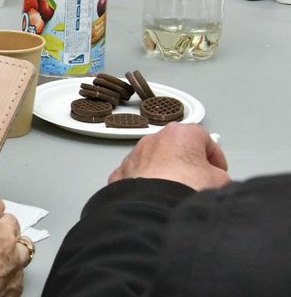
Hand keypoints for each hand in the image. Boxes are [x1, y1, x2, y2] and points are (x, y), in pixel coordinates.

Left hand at [108, 123, 229, 190]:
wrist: (154, 207)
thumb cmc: (183, 187)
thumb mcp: (219, 180)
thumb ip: (218, 174)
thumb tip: (214, 178)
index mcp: (180, 133)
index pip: (205, 139)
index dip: (215, 157)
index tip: (219, 170)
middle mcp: (154, 138)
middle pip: (177, 147)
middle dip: (188, 162)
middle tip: (199, 179)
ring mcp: (136, 154)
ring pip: (156, 160)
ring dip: (166, 171)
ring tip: (177, 191)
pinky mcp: (123, 172)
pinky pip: (139, 174)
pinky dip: (147, 182)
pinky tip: (157, 196)